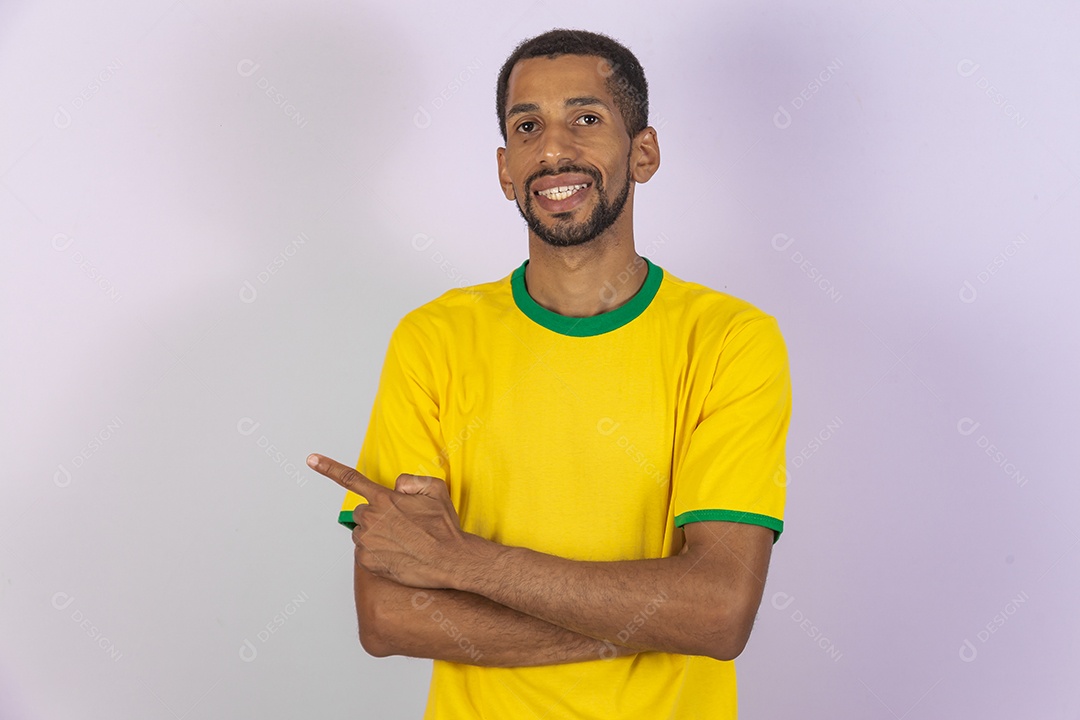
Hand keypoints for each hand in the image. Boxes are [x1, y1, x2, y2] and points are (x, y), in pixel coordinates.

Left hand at [308, 453, 467, 588]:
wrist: (450, 560)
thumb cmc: (443, 527)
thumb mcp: (436, 489)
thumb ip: (412, 480)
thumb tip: (396, 487)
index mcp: (384, 498)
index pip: (351, 479)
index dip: (329, 467)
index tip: (311, 459)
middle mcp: (371, 518)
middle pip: (362, 513)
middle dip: (377, 517)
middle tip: (401, 527)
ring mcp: (367, 541)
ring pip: (363, 534)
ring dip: (377, 536)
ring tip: (403, 542)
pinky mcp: (367, 562)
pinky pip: (365, 554)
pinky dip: (378, 554)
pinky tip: (398, 555)